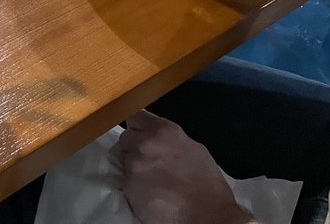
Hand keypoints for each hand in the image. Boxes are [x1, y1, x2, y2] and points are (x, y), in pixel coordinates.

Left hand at [117, 111, 255, 223]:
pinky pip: (123, 179)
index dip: (137, 126)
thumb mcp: (193, 149)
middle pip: (126, 137)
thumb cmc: (206, 185)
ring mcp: (134, 164)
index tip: (139, 133)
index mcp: (164, 131)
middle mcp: (145, 143)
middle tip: (147, 160)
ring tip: (149, 177)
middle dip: (133, 146)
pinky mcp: (127, 184)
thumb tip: (157, 136)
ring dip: (131, 165)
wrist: (204, 216)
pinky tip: (146, 190)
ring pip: (122, 158)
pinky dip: (131, 183)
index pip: (136, 116)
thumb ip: (169, 139)